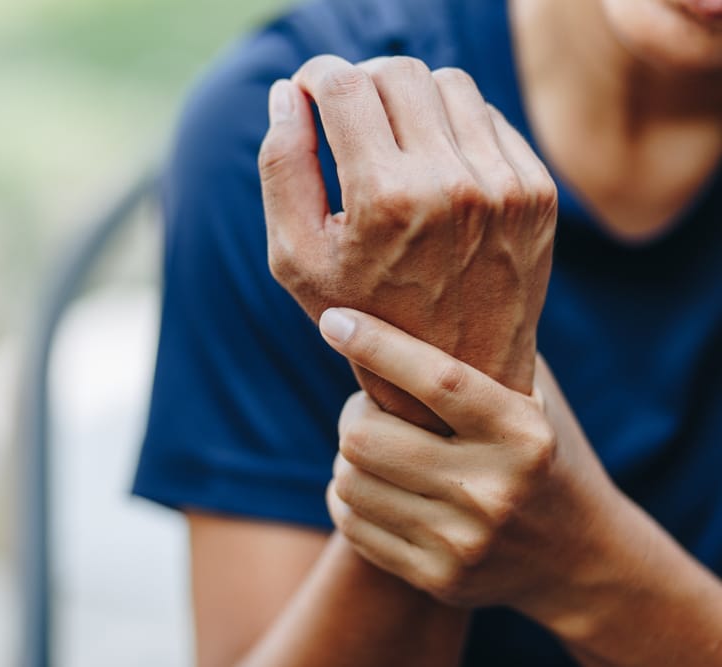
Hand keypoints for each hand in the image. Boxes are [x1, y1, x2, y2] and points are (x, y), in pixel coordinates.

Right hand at [259, 55, 557, 430]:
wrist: (456, 372)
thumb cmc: (360, 314)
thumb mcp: (296, 258)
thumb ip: (281, 169)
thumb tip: (285, 94)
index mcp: (385, 200)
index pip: (342, 85)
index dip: (314, 78)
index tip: (307, 94)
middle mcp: (451, 185)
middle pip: (395, 70)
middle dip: (359, 82)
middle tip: (344, 117)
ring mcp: (503, 185)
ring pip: (447, 82)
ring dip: (408, 98)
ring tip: (389, 140)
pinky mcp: (536, 191)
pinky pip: (487, 116)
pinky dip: (451, 125)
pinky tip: (432, 165)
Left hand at [319, 307, 640, 633]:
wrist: (582, 561)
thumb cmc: (546, 456)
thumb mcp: (536, 398)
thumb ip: (489, 348)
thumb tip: (422, 282)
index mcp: (523, 434)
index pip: (435, 380)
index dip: (376, 344)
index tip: (334, 319)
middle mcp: (493, 491)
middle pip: (363, 437)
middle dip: (354, 413)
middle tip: (371, 408)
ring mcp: (463, 542)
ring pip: (348, 480)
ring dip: (349, 456)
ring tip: (377, 448)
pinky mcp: (437, 577)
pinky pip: (350, 522)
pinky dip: (349, 496)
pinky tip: (376, 486)